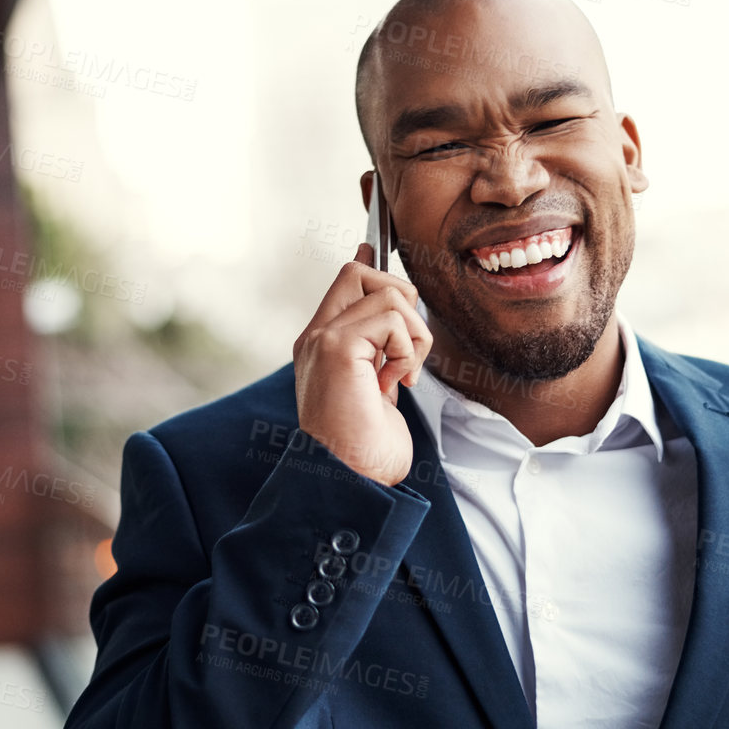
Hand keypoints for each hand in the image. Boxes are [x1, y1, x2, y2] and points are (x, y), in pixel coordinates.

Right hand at [291, 246, 433, 484]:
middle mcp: (315, 338)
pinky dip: (408, 350)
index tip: (379, 245)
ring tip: (402, 375)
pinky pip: (392, 319)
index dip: (370, 263)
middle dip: (401, 299)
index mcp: (321, 347)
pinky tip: (396, 382)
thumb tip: (396, 313)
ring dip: (413, 335)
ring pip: (386, 292)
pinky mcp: (336, 348)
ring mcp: (322, 340)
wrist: (350, 483)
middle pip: (360, 271)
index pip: (345, 282)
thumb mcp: (378, 392)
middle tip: (406, 350)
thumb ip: (381, 353)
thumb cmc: (367, 451)